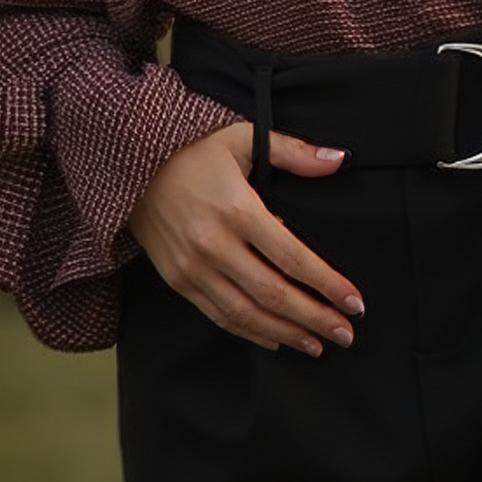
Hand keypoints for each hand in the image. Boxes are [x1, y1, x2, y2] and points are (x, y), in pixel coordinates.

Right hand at [127, 123, 362, 353]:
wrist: (127, 161)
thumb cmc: (192, 146)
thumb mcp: (243, 137)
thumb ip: (294, 152)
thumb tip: (339, 159)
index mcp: (237, 209)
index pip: (293, 258)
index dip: (327, 284)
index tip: (355, 302)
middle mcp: (214, 244)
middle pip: (275, 294)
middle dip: (315, 318)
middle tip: (346, 334)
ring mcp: (193, 267)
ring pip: (247, 313)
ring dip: (287, 334)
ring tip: (318, 344)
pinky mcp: (177, 279)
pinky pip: (218, 315)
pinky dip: (250, 332)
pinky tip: (276, 340)